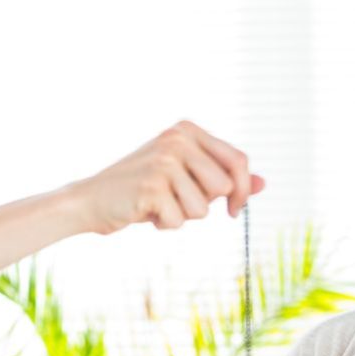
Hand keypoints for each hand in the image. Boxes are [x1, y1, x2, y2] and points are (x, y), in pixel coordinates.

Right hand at [66, 119, 265, 234]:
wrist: (91, 200)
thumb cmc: (143, 190)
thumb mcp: (185, 178)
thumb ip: (222, 177)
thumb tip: (263, 183)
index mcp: (187, 130)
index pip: (238, 160)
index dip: (243, 190)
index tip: (234, 209)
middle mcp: (177, 139)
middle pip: (224, 186)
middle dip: (205, 204)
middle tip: (175, 201)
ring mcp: (164, 161)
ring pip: (203, 208)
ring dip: (182, 216)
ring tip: (158, 204)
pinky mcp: (152, 186)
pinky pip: (178, 221)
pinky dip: (163, 225)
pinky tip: (144, 212)